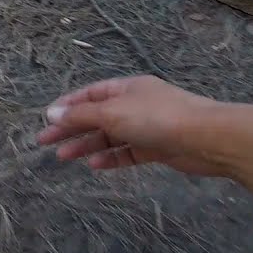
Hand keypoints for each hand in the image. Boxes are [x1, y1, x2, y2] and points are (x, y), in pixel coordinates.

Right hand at [36, 75, 229, 176]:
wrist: (207, 138)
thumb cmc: (156, 117)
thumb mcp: (111, 112)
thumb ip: (80, 115)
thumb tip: (51, 113)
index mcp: (126, 88)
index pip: (89, 94)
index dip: (67, 105)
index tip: (46, 119)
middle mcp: (135, 105)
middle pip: (96, 116)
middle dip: (70, 128)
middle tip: (44, 142)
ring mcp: (147, 127)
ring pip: (110, 136)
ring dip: (86, 145)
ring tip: (64, 157)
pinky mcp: (157, 148)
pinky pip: (127, 152)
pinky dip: (111, 158)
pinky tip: (95, 165)